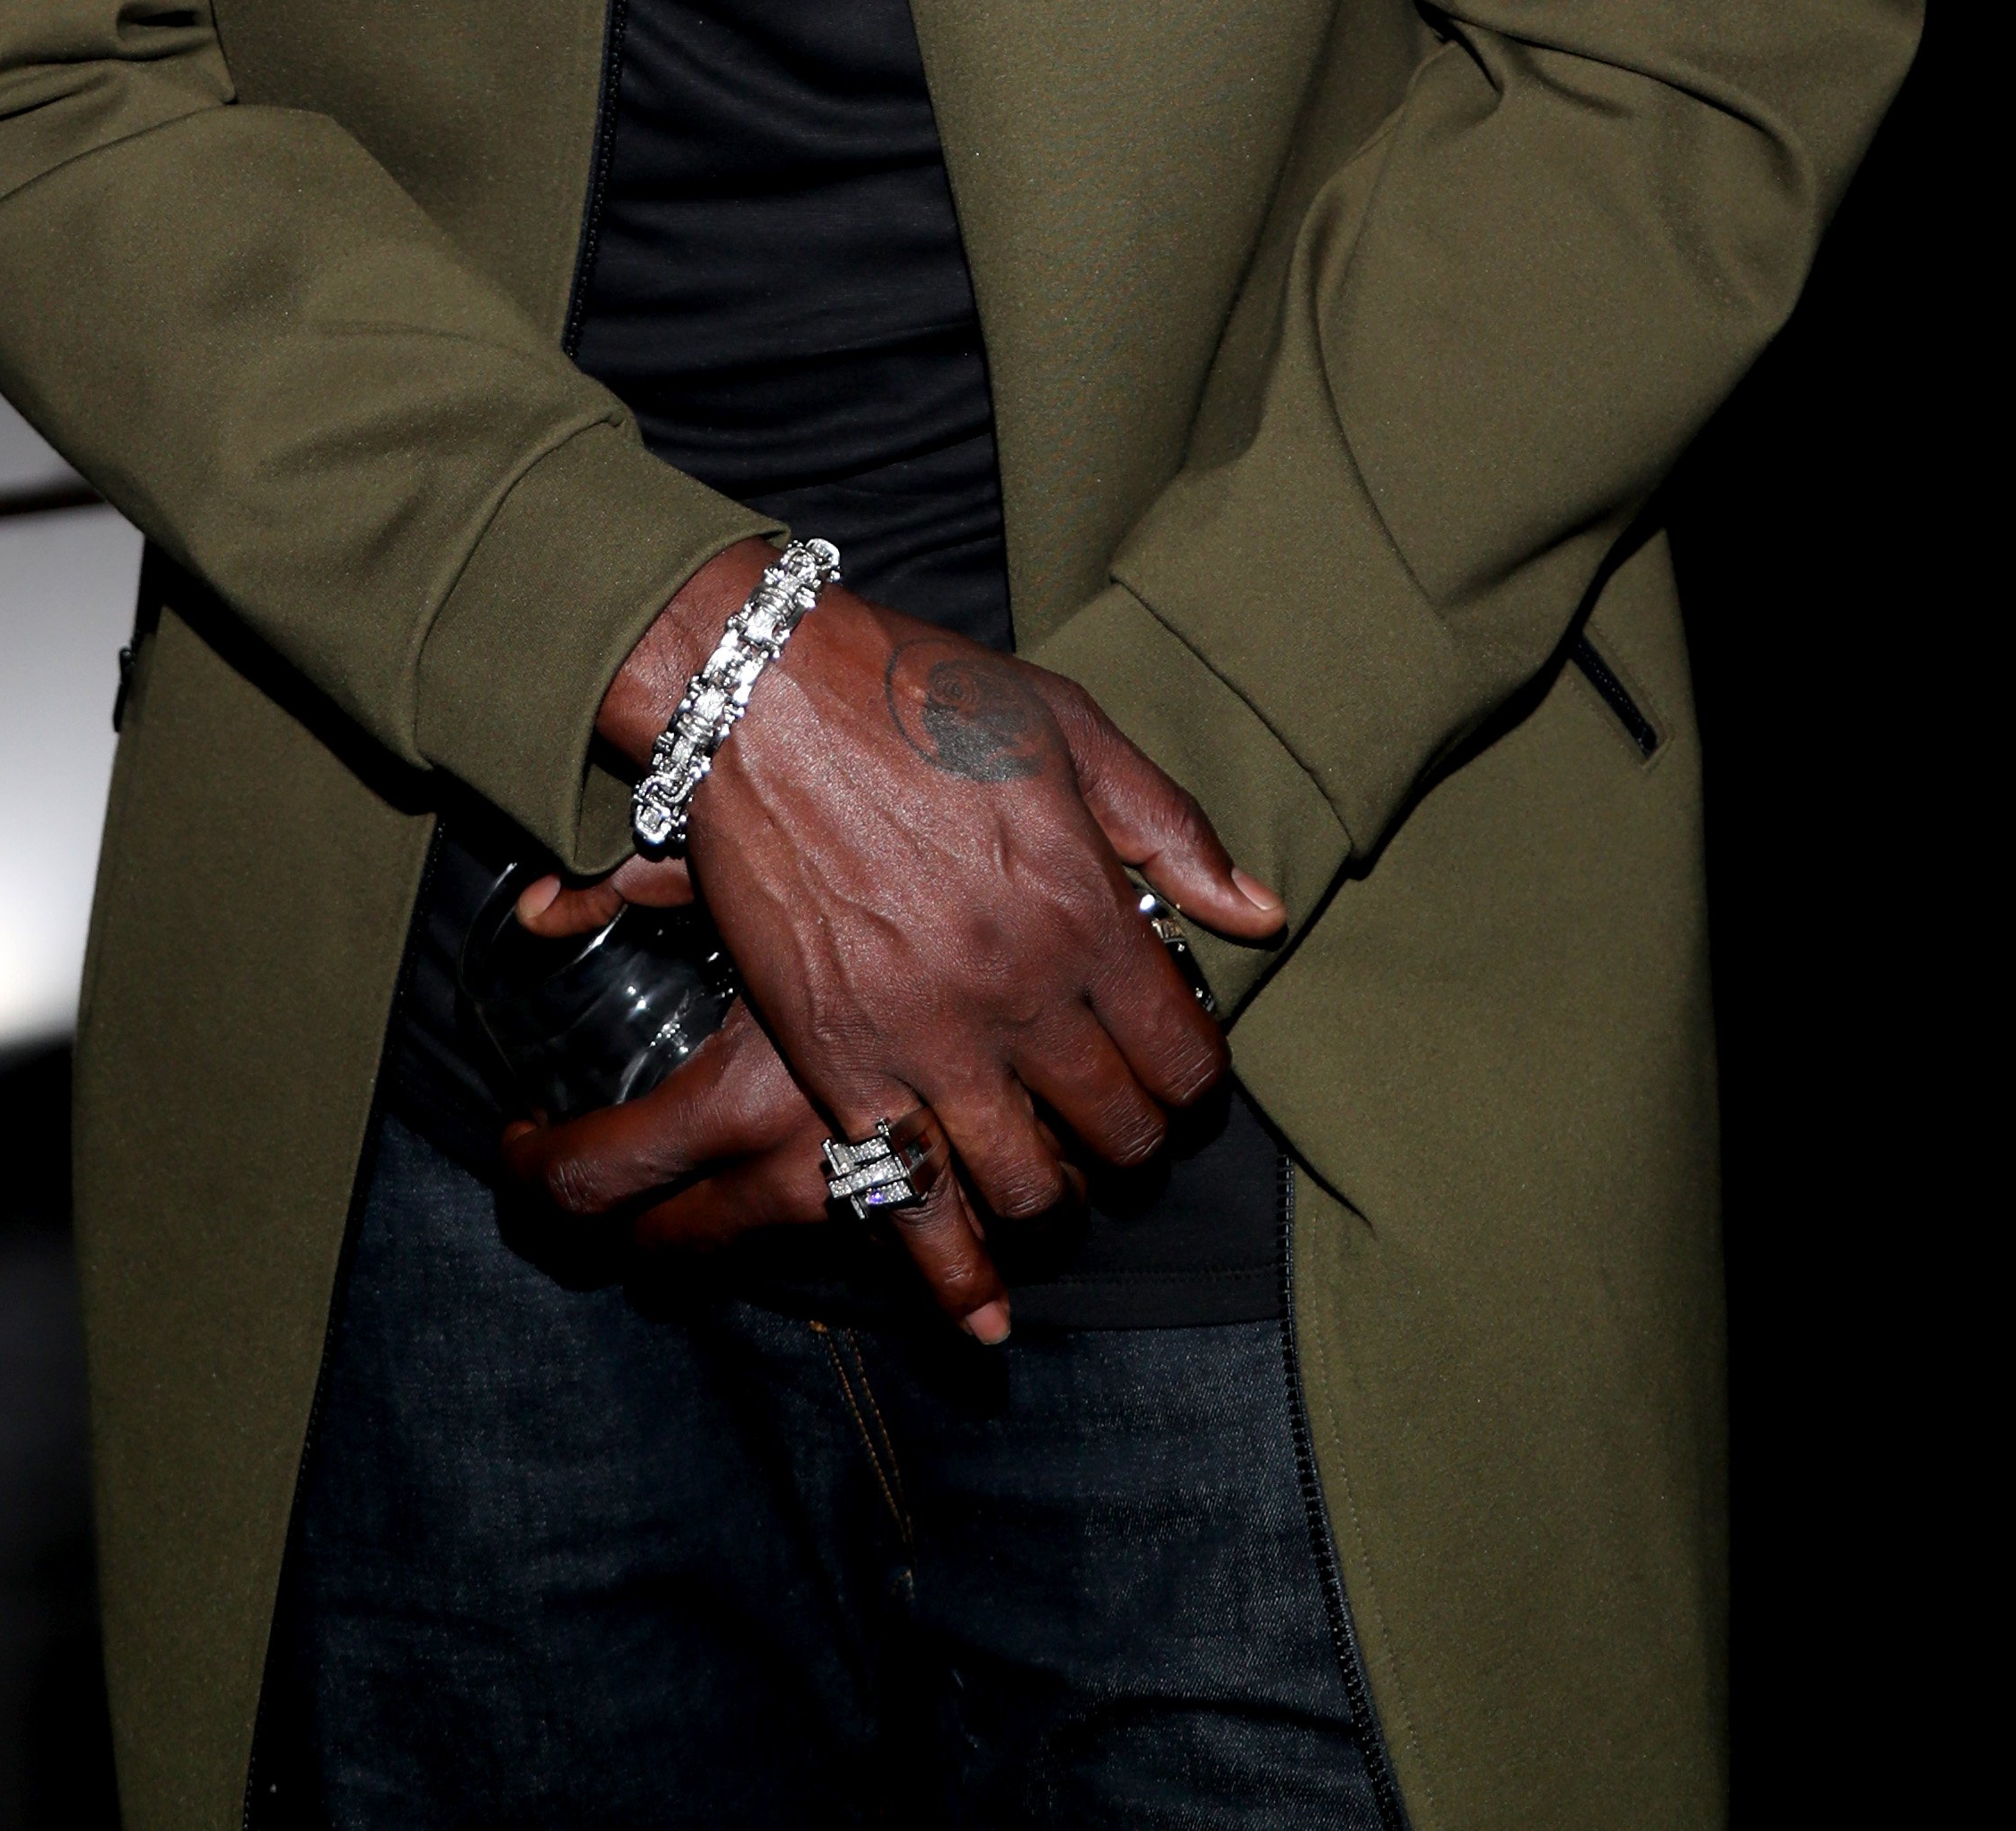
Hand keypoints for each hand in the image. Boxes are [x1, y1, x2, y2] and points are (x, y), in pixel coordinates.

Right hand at [516, 547, 1285, 1334]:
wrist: (758, 698)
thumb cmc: (917, 694)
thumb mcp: (1066, 725)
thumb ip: (1168, 828)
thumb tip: (1258, 917)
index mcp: (1085, 906)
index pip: (1183, 1055)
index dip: (1194, 1079)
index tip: (1175, 1070)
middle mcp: (1020, 989)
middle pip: (1117, 1129)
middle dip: (1134, 1142)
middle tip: (1117, 1126)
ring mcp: (928, 1038)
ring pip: (1031, 1185)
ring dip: (1059, 1200)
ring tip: (1055, 1180)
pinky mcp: (840, 1067)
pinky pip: (912, 1203)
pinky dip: (955, 1276)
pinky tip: (986, 1320)